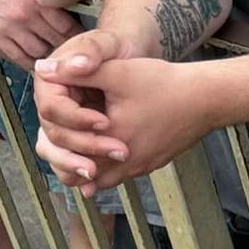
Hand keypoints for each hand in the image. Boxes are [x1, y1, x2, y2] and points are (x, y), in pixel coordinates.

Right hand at [0, 0, 79, 67]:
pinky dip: (31, 62)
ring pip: (39, 52)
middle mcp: (24, 15)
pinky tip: (41, 61)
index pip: (68, 26)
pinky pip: (18, 56)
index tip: (90, 39)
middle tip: (80, 52)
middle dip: (70, 48)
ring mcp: (9, 27)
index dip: (81, 35)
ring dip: (52, 56)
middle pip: (56, 41)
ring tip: (62, 57)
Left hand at [35, 51, 211, 194]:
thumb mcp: (118, 72)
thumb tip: (41, 67)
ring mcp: (140, 167)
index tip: (49, 130)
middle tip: (57, 146)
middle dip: (67, 161)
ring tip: (78, 150)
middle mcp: (124, 163)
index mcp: (108, 142)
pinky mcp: (153, 164)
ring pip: (101, 181)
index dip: (54, 144)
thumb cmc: (164, 84)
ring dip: (88, 166)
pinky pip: (122, 174)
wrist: (207, 98)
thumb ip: (78, 72)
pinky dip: (109, 166)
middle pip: (80, 177)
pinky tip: (107, 151)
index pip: (67, 157)